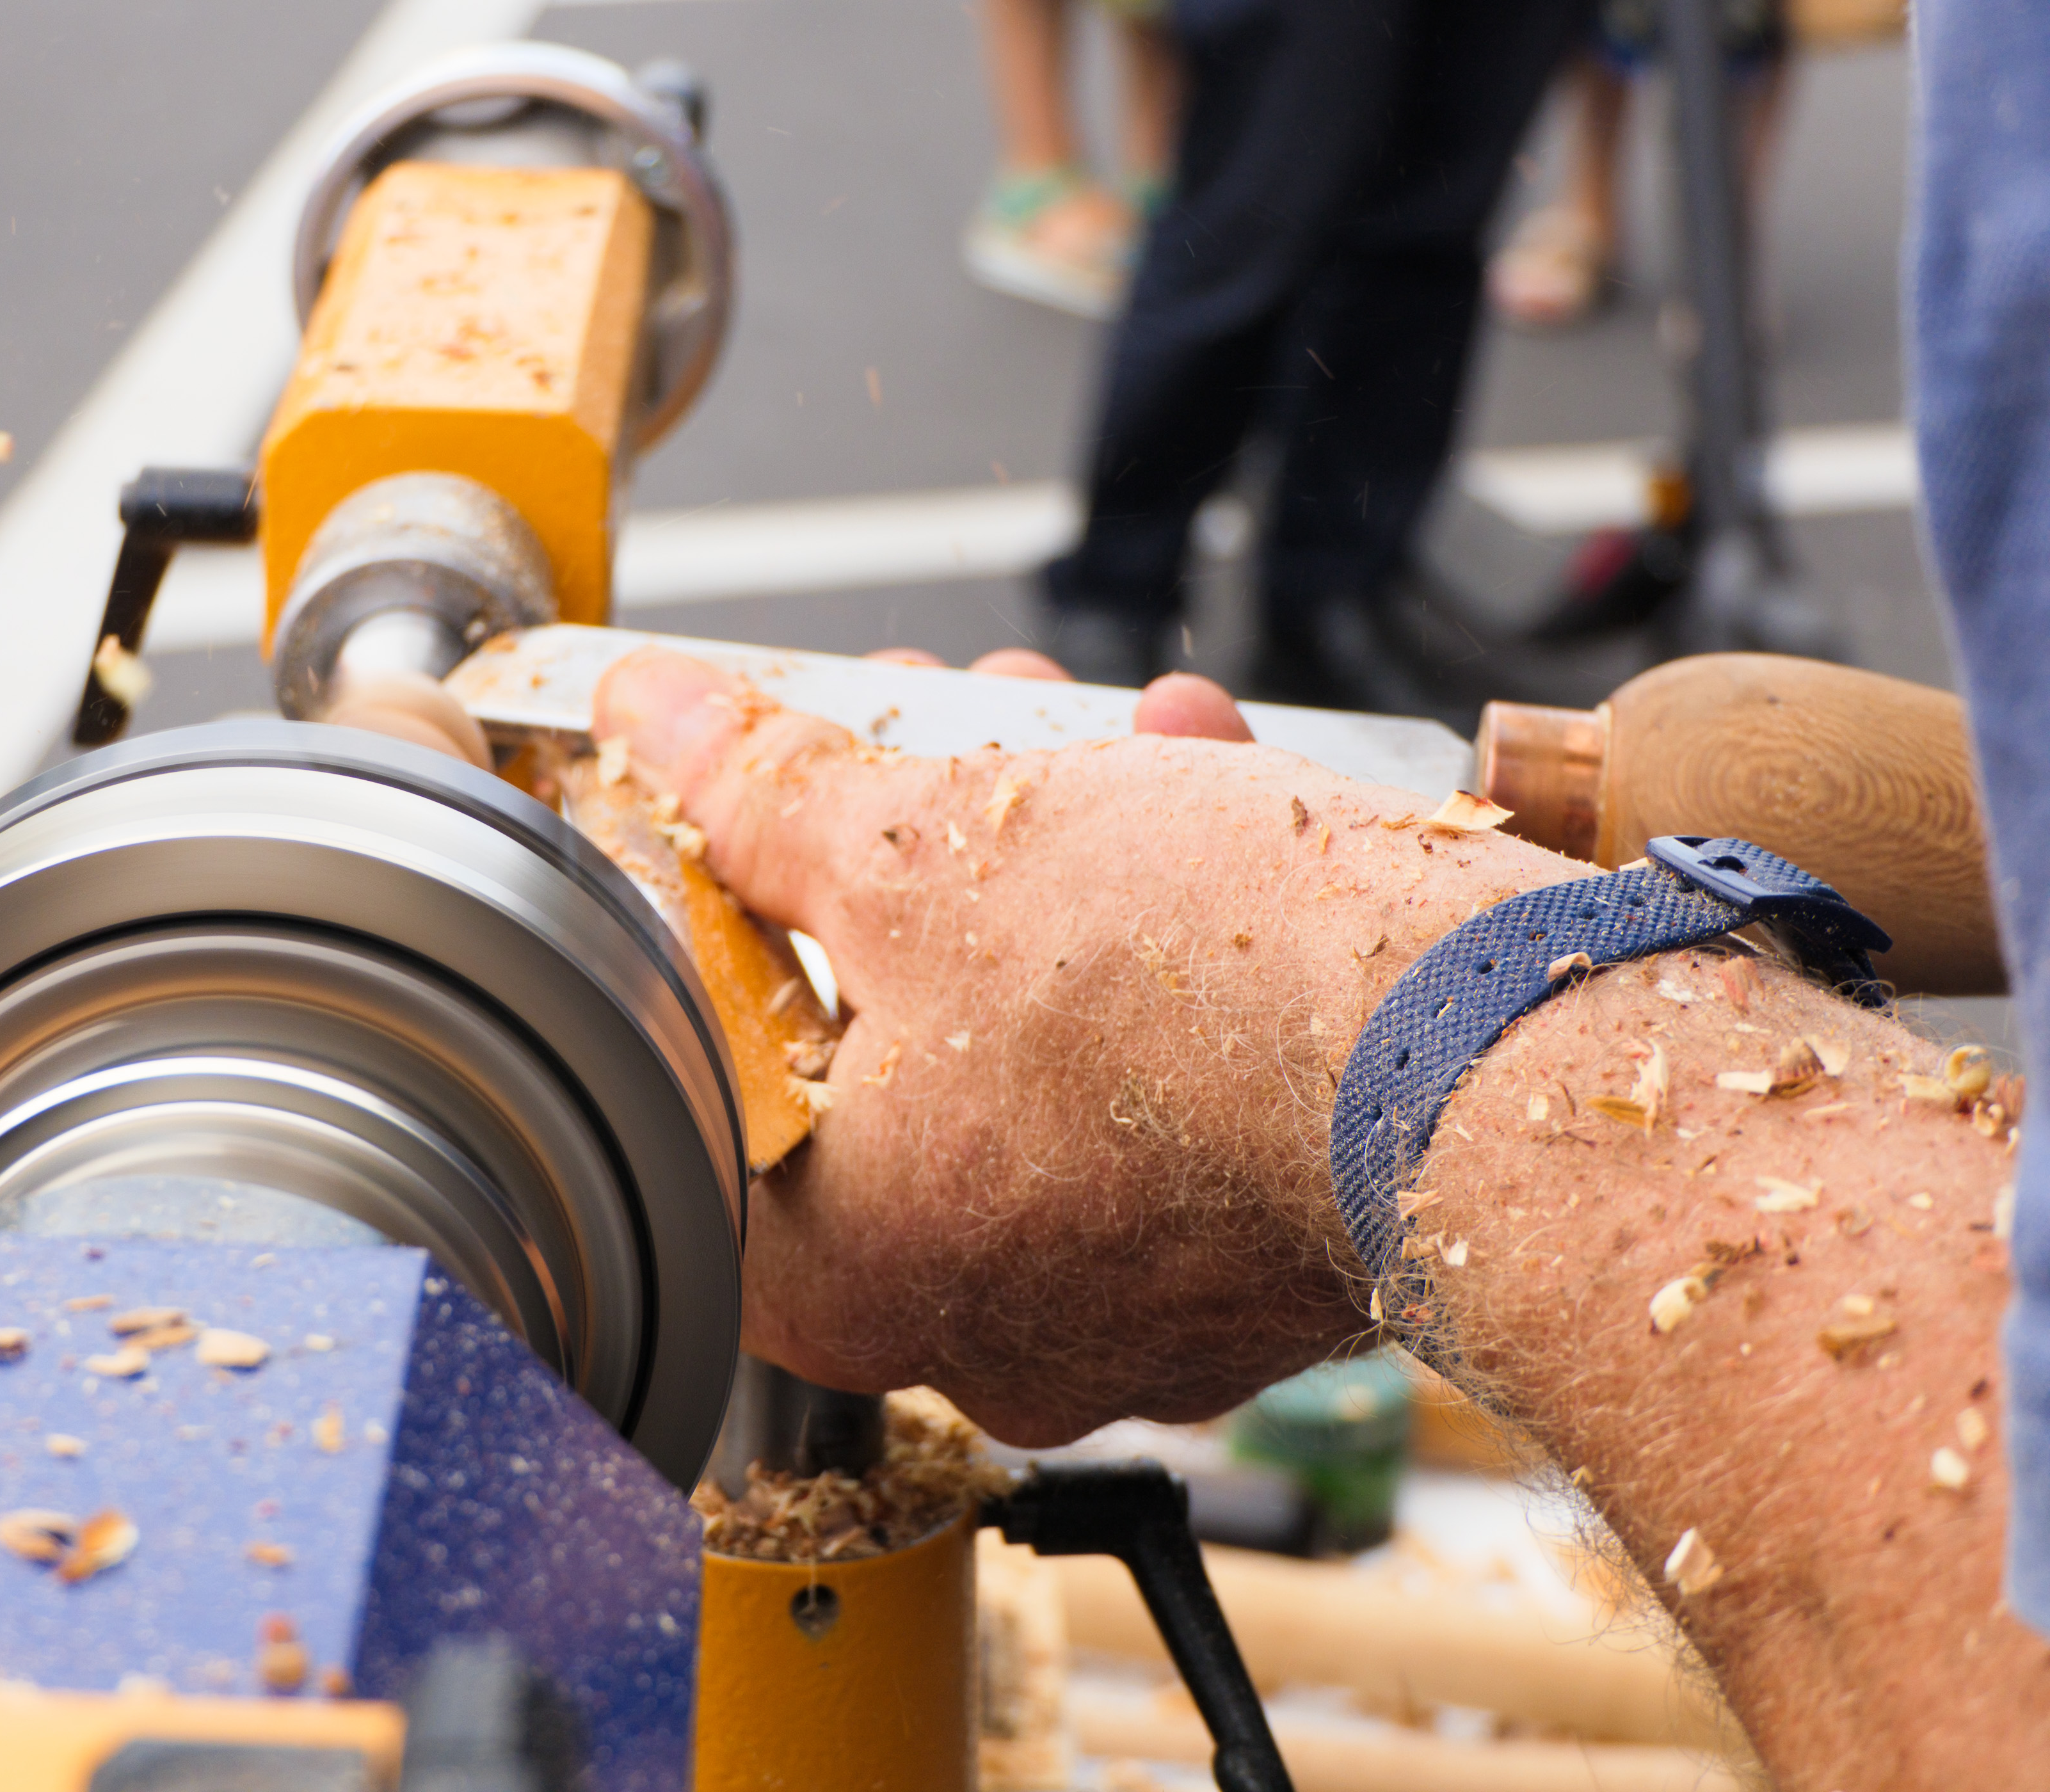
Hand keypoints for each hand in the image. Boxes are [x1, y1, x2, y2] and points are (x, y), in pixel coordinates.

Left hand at [592, 650, 1551, 1442]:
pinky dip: (1169, 948)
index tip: (775, 802)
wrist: (1504, 1075)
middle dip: (922, 845)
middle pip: (889, 1045)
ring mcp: (1124, 1308)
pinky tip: (1202, 798)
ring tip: (1104, 734)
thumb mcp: (932, 847)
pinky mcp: (1251, 1263)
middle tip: (947, 722)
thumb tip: (648, 715)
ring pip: (1040, 1048)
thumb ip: (764, 793)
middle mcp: (973, 1322)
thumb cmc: (1204, 998)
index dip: (737, 911)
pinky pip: (1164, 1086)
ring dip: (1061, 864)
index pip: (719, 1080)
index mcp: (845, 1267)